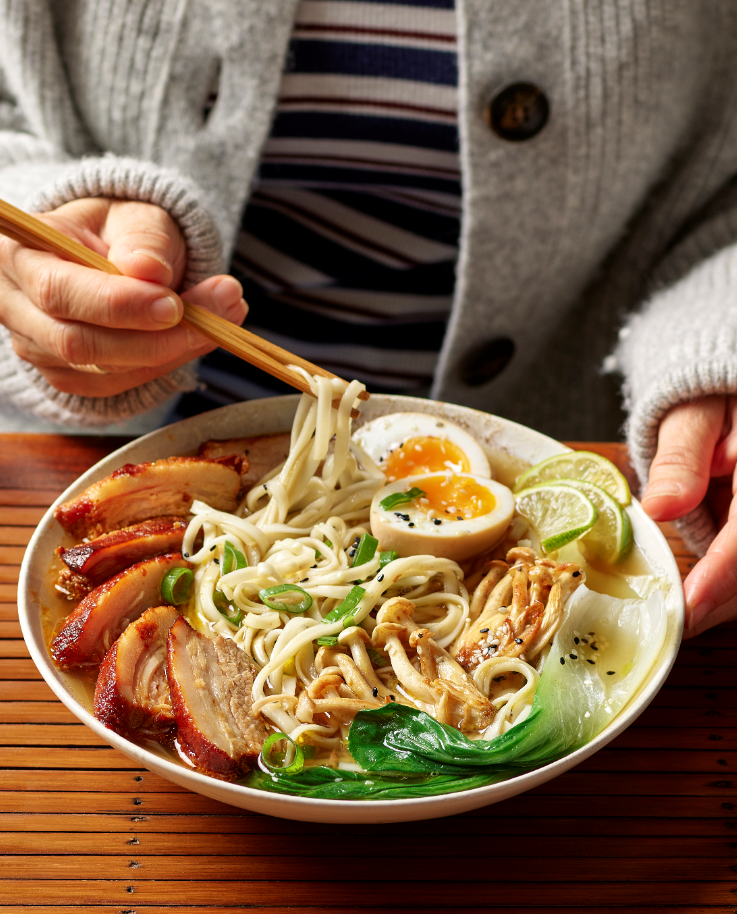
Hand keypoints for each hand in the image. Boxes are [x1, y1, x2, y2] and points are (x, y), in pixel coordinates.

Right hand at [0, 197, 246, 396]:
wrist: (116, 255)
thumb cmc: (122, 231)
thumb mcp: (138, 217)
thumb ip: (145, 240)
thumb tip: (148, 271)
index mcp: (20, 254)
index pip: (59, 292)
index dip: (118, 305)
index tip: (173, 305)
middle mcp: (16, 306)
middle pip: (78, 343)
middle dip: (153, 339)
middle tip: (215, 319)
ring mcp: (38, 347)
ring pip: (105, 371)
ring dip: (170, 352)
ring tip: (222, 318)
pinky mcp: (68, 374)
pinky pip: (120, 384)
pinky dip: (164, 365)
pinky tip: (195, 338)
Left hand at [641, 395, 736, 636]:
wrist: (732, 400)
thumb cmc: (710, 402)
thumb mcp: (691, 416)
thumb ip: (681, 458)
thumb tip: (661, 506)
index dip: (723, 571)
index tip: (691, 603)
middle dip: (723, 599)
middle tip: (678, 624)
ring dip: (726, 600)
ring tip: (684, 619)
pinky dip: (727, 587)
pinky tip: (699, 601)